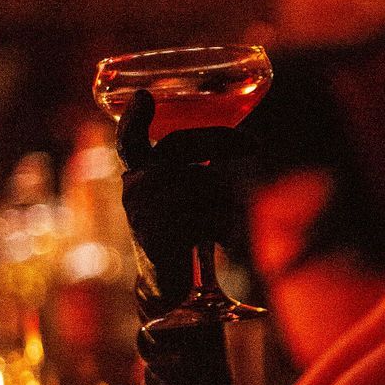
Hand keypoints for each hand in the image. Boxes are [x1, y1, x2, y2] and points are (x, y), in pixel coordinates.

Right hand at [117, 90, 242, 311]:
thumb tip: (245, 142)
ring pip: (207, 182)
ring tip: (228, 222)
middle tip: (255, 146)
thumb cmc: (183, 231)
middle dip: (223, 141)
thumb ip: (195, 167)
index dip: (134, 118)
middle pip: (183, 146)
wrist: (170, 286)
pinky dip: (228, 228)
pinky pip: (212, 216)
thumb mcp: (184, 196)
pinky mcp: (163, 235)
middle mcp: (136, 188)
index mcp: (138, 174)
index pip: (129, 141)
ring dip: (230, 201)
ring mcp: (146, 210)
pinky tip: (225, 241)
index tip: (146, 97)